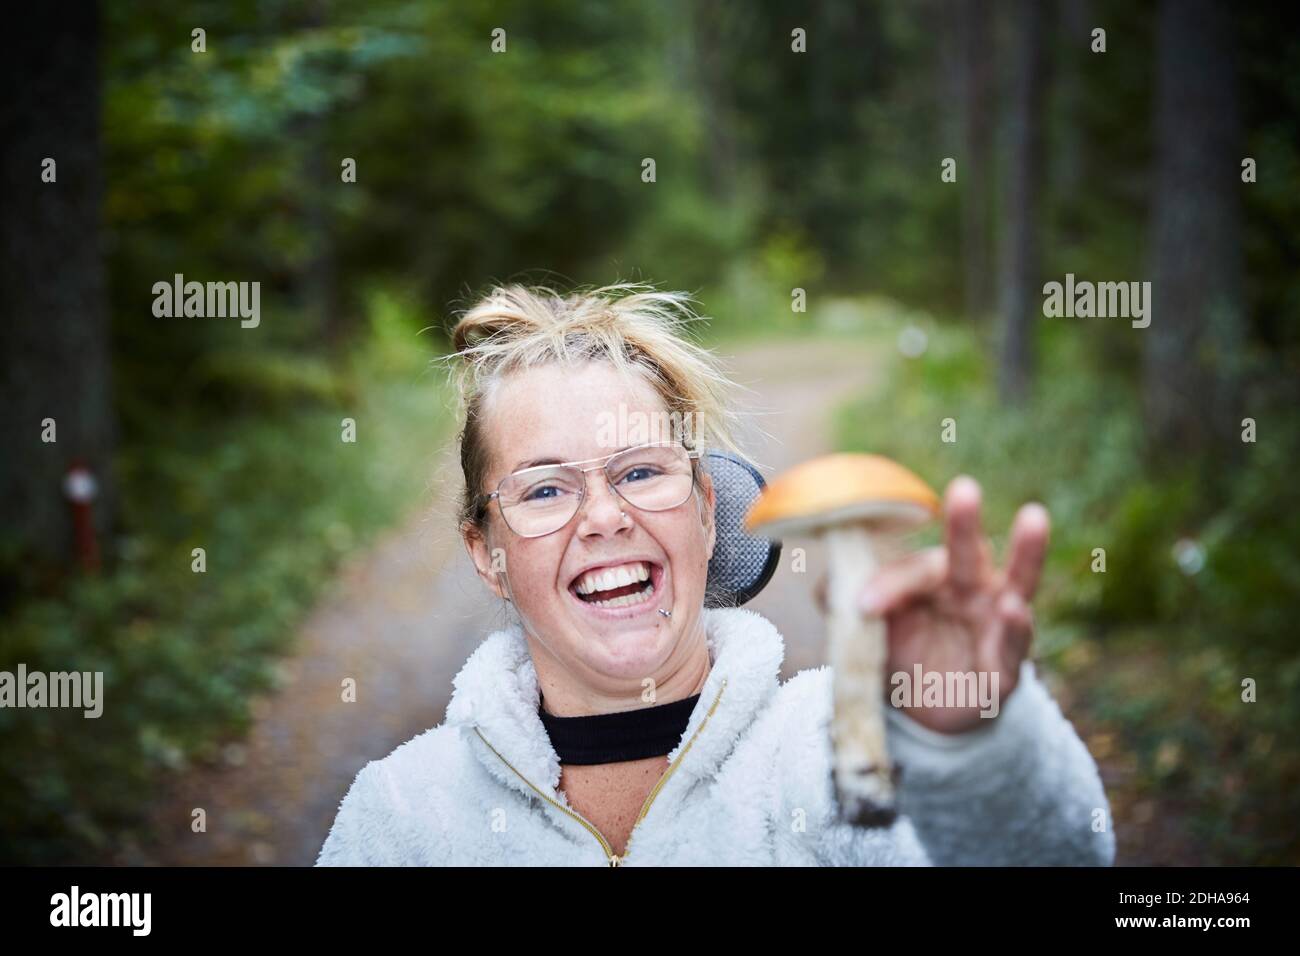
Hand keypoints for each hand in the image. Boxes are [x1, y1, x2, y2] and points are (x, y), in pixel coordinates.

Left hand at [815, 475, 1049, 734]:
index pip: (915, 569)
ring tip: (1033, 518)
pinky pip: (1015, 645)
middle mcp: (971, 591)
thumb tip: (828, 586)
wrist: (922, 711)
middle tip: (963, 488)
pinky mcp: (1006, 669)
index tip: (862, 606)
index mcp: (936, 576)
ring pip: (1018, 583)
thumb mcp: (870, 628)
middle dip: (965, 522)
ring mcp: (995, 625)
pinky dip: (1018, 627)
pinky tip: (1016, 609)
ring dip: (1027, 552)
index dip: (890, 584)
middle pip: (969, 553)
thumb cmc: (901, 652)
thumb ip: (846, 601)